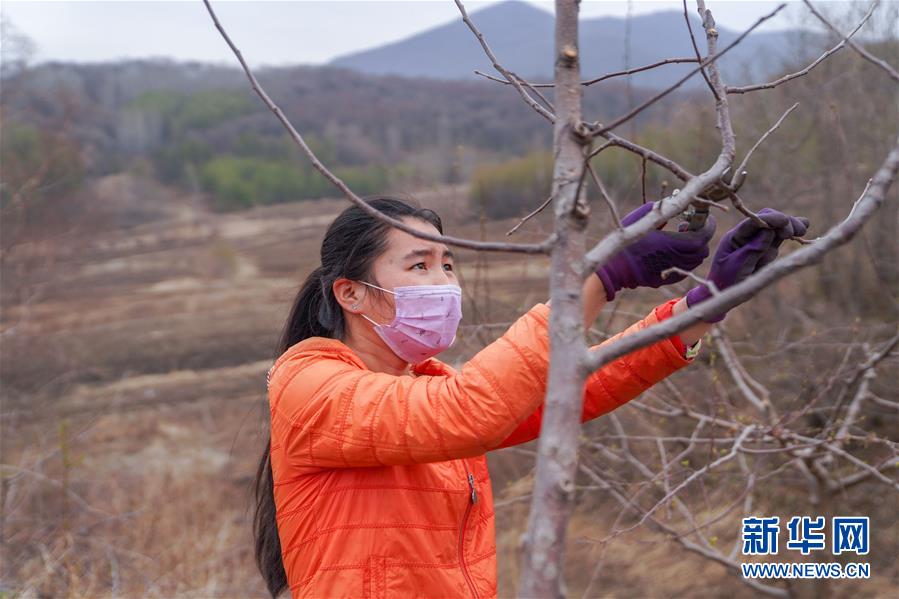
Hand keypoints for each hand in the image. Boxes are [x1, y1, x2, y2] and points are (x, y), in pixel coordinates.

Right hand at [595, 200, 715, 300]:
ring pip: (695, 261)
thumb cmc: (625, 243)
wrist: (614, 269)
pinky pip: (685, 269)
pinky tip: (673, 252)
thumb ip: (657, 209)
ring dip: (694, 249)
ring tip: (680, 239)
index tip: (704, 218)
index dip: (707, 226)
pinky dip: (686, 259)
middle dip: (701, 237)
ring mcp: (672, 270)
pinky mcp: (667, 278)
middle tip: (688, 227)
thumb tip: (671, 203)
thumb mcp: (639, 220)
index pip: (702, 236)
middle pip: (702, 250)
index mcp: (671, 243)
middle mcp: (675, 259)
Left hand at [685, 207, 809, 321]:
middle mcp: (746, 236)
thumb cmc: (726, 281)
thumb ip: (753, 249)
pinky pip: (778, 239)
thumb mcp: (738, 266)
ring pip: (775, 229)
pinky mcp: (765, 250)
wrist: (725, 294)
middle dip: (783, 222)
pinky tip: (802, 231)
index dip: (770, 219)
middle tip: (796, 230)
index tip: (785, 221)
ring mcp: (756, 242)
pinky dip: (789, 235)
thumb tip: (769, 231)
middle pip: (767, 221)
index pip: (753, 222)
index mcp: (735, 237)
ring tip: (803, 228)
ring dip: (789, 226)